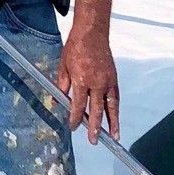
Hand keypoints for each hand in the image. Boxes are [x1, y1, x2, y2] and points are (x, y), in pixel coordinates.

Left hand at [57, 30, 119, 144]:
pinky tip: (116, 119)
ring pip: (111, 106)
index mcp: (81, 80)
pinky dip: (116, 110)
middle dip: (94, 127)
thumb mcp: (63, 67)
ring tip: (113, 137)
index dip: (75, 118)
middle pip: (96, 110)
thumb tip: (57, 102)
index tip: (73, 127)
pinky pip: (116, 98)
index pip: (78, 105)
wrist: (92, 33)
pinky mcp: (114, 78)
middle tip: (93, 141)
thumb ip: (61, 86)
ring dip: (112, 123)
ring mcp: (107, 81)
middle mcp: (96, 83)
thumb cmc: (75, 48)